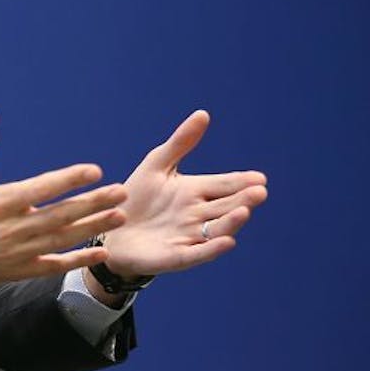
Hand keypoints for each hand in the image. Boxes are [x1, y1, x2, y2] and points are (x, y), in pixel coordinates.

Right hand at [0, 111, 127, 307]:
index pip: (42, 188)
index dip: (70, 179)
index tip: (95, 171)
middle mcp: (12, 228)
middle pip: (61, 214)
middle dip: (94, 203)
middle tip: (121, 192)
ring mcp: (17, 252)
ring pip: (63, 239)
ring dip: (94, 227)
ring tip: (120, 216)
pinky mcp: (18, 270)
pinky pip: (54, 265)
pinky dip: (78, 260)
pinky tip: (100, 251)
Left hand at [96, 110, 267, 280]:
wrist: (109, 231)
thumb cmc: (136, 198)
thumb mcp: (156, 166)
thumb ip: (180, 143)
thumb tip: (203, 114)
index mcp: (196, 192)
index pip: (225, 184)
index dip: (241, 182)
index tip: (259, 177)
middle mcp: (198, 215)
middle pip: (226, 206)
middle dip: (244, 199)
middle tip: (259, 191)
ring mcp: (189, 237)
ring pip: (217, 229)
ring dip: (232, 222)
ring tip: (244, 211)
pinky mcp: (176, 257)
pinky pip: (197, 254)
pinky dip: (212, 249)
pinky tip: (227, 242)